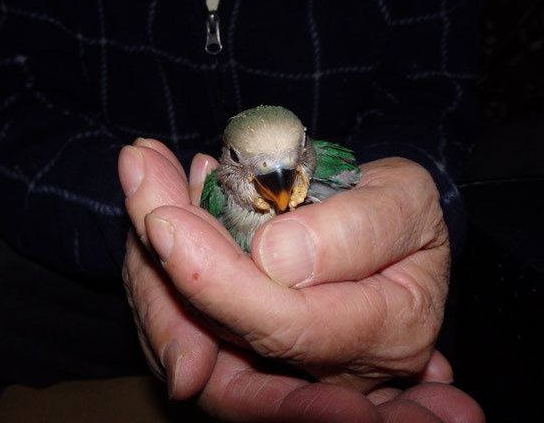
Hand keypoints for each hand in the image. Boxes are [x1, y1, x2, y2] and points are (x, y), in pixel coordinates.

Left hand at [118, 139, 483, 421]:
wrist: (384, 226)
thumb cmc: (400, 208)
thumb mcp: (404, 196)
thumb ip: (360, 228)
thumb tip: (276, 256)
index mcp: (386, 330)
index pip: (288, 325)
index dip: (219, 281)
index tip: (164, 217)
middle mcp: (330, 368)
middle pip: (224, 344)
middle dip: (162, 263)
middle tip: (139, 175)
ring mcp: (283, 365)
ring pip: (192, 341)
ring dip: (150, 260)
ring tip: (145, 175)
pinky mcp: (244, 349)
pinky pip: (186, 325)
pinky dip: (159, 266)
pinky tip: (162, 204)